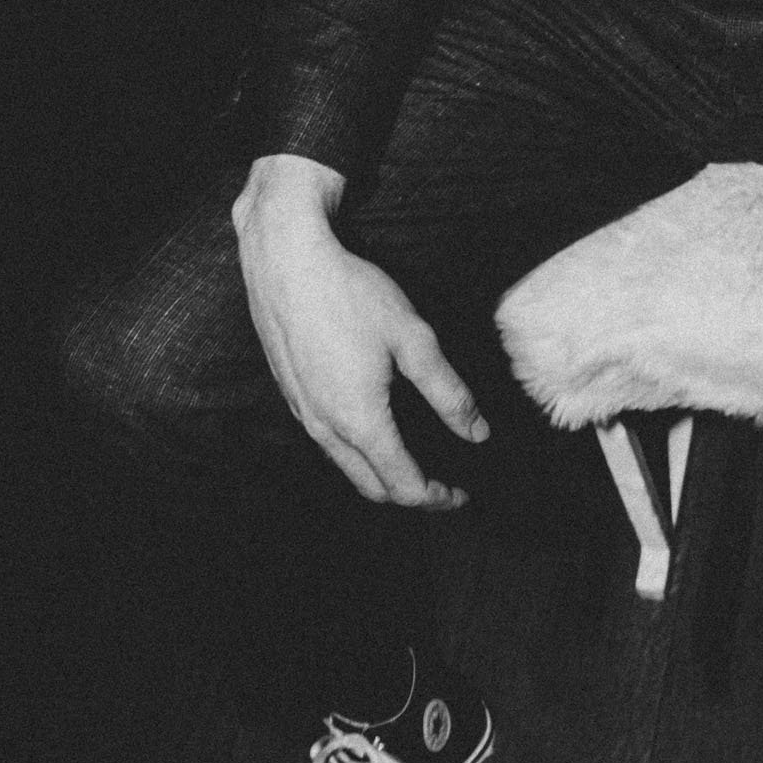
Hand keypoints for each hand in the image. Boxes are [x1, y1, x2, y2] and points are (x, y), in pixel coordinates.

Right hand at [232, 155, 488, 506]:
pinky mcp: (291, 394)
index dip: (437, 498)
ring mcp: (302, 413)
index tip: (462, 494)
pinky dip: (357, 453)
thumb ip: (447, 392)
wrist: (285, 264)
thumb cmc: (351, 295)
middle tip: (444, 487)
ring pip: (345, 467)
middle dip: (410, 495)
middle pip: (371, 487)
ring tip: (414, 464)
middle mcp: (324, 428)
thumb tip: (477, 432)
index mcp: (359, 421)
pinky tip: (375, 429)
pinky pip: (327, 443)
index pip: (403, 485)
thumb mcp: (412, 339)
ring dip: (381, 476)